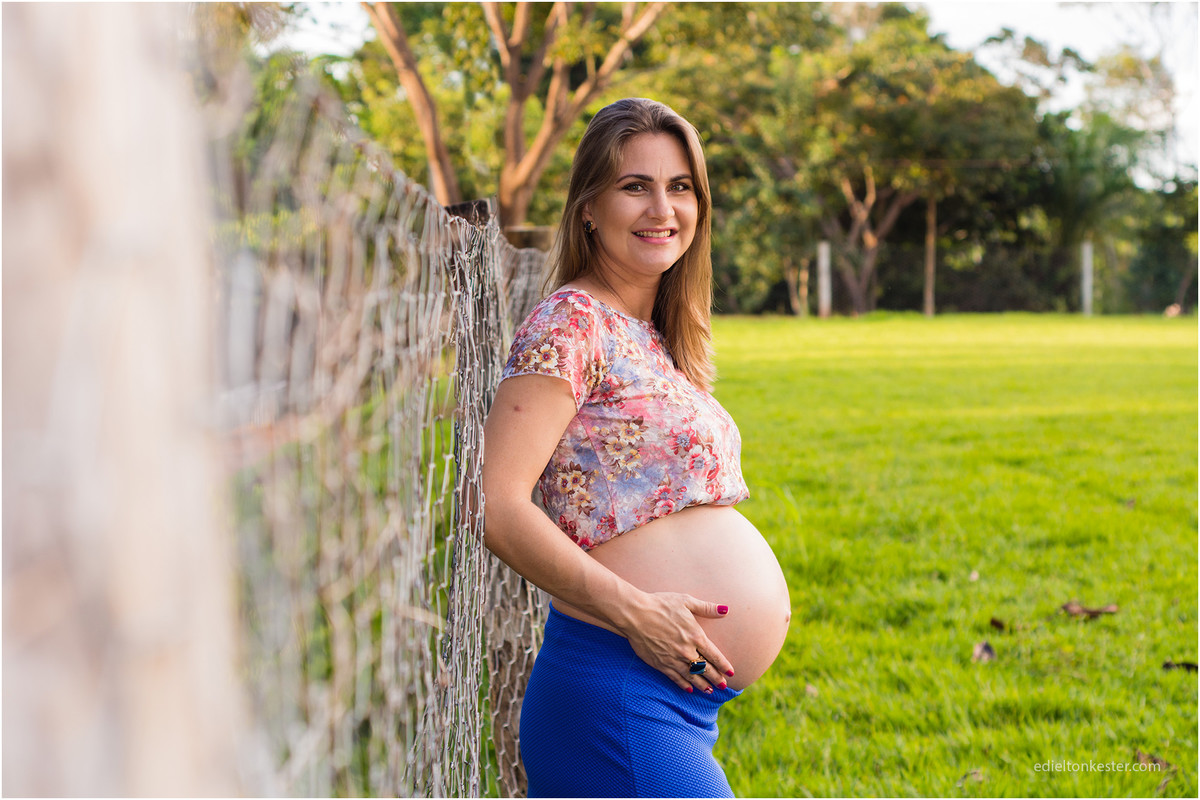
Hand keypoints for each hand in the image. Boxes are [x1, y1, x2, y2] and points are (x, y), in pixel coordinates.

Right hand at [619, 591, 734, 692]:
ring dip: (702, 685)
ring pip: (692, 676)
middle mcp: (687, 651)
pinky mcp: (660, 664)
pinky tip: (689, 689)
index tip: (731, 672)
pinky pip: (675, 678)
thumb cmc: (660, 604)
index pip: (714, 655)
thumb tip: (725, 609)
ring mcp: (673, 659)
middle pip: (705, 668)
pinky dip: (683, 685)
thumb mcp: (686, 601)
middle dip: (716, 678)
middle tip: (724, 686)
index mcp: (696, 636)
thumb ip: (707, 608)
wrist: (636, 614)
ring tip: (709, 691)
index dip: (724, 665)